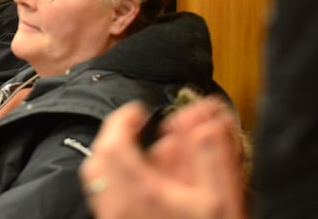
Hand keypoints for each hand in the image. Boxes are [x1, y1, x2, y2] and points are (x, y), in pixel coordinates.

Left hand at [79, 98, 246, 218]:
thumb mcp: (221, 199)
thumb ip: (209, 156)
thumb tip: (200, 121)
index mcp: (140, 191)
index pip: (113, 142)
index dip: (122, 120)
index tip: (139, 111)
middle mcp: (118, 206)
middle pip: (98, 160)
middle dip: (114, 136)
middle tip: (135, 127)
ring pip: (97, 180)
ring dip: (111, 159)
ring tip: (135, 152)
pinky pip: (103, 198)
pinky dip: (113, 181)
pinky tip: (138, 184)